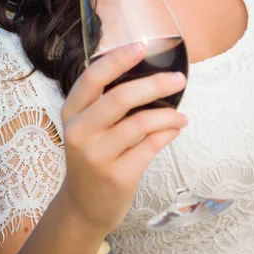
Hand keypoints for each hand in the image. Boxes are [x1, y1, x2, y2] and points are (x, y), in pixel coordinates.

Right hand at [60, 43, 187, 234]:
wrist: (84, 206)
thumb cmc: (92, 154)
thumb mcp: (86, 125)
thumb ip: (104, 100)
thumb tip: (148, 70)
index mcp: (71, 111)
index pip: (92, 77)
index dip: (117, 59)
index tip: (142, 46)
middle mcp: (79, 132)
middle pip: (120, 98)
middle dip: (155, 84)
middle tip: (179, 79)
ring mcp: (97, 156)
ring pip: (140, 123)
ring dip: (168, 114)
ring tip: (181, 115)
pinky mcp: (117, 176)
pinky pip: (151, 147)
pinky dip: (168, 133)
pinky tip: (175, 129)